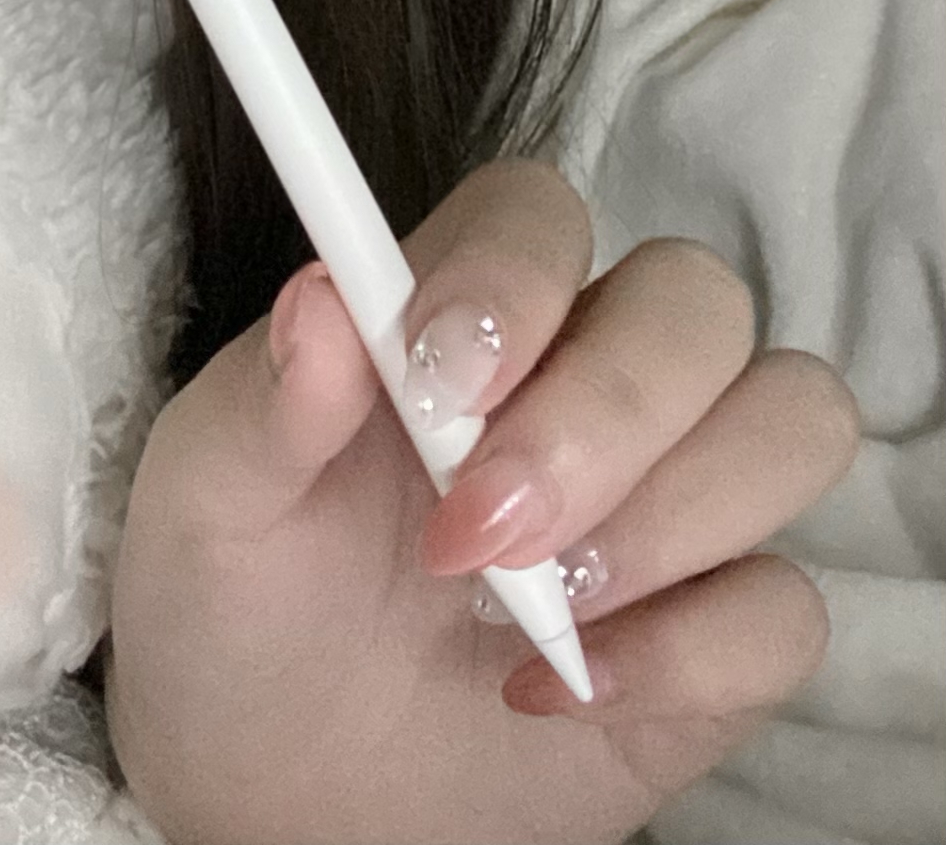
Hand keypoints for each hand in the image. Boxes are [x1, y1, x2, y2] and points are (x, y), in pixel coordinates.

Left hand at [104, 158, 860, 844]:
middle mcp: (581, 380)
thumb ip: (267, 398)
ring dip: (674, 515)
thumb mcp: (209, 501)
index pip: (540, 212)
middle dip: (606, 411)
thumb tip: (316, 298)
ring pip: (788, 419)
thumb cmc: (237, 605)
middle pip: (696, 301)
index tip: (437, 382)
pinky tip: (561, 693)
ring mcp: (663, 503)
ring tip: (530, 607)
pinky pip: (788, 607)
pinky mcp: (711, 639)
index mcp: (457, 314)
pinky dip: (692, 653)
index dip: (515, 275)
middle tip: (478, 527)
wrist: (271, 792)